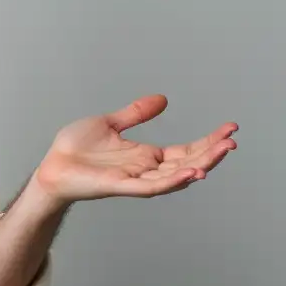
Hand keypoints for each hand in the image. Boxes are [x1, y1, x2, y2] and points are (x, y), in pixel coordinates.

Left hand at [34, 94, 236, 204]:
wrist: (52, 165)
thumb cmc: (75, 149)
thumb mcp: (110, 123)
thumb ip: (136, 114)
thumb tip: (163, 99)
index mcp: (146, 155)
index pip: (186, 150)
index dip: (208, 140)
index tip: (229, 129)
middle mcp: (146, 169)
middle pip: (189, 162)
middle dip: (212, 152)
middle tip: (234, 140)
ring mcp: (136, 179)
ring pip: (176, 175)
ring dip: (201, 164)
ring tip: (223, 152)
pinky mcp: (123, 186)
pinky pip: (153, 186)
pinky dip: (173, 180)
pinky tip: (192, 172)